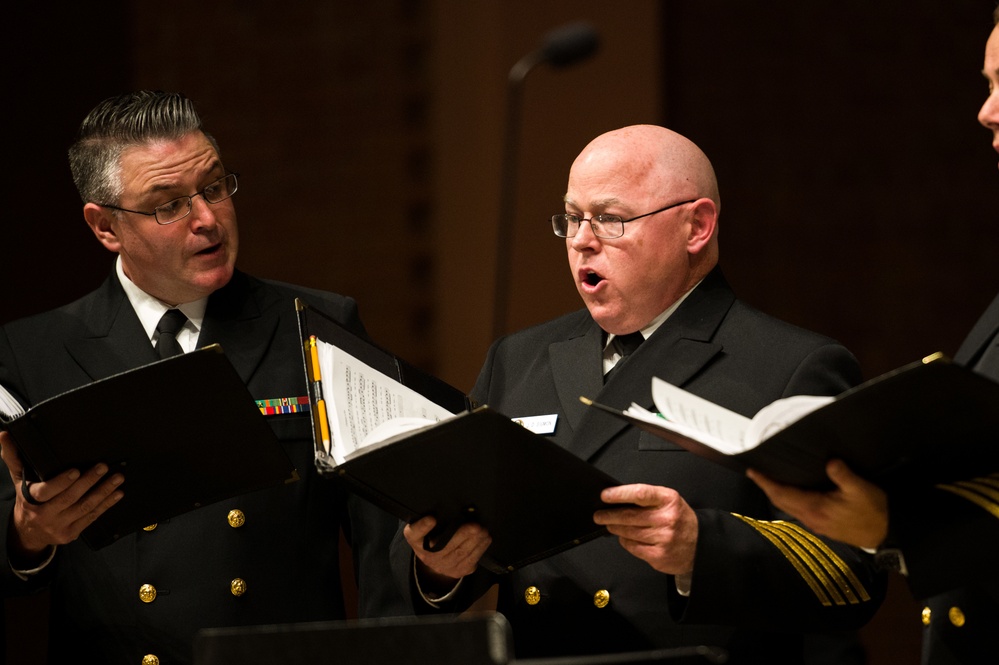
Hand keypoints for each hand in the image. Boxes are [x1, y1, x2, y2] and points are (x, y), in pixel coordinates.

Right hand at [1, 432, 124, 559]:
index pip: (47, 491)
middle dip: (90, 481)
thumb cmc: (27, 501)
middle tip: (104, 467)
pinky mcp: (71, 533)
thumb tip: (5, 435)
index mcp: (31, 500)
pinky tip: (117, 494)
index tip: (76, 470)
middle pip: (70, 498)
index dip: (62, 482)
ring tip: (117, 478)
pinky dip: (106, 505)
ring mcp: (59, 526)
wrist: (28, 534)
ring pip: (84, 508)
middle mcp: (44, 515)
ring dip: (103, 492)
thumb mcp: (18, 480)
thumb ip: (14, 457)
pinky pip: (91, 518)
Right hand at [403, 516, 490, 582]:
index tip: (432, 518)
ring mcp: (443, 566)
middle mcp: (427, 556)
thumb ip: (433, 517)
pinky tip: (485, 539)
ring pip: (460, 554)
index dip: (422, 527)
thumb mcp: (425, 527)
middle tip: (474, 526)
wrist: (436, 560)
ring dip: (475, 542)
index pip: (414, 534)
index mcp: (415, 540)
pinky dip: (480, 548)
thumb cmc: (432, 535)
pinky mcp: (458, 571)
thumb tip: (452, 504)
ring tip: (483, 531)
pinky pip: (471, 561)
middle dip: (462, 536)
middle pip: (444, 547)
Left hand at [594, 484, 698, 574]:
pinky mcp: (659, 556)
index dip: (620, 494)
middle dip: (609, 515)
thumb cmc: (679, 519)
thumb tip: (617, 500)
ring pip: (629, 532)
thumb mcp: (669, 501)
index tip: (605, 495)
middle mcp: (667, 518)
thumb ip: (647, 499)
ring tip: (610, 525)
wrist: (700, 544)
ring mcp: (664, 538)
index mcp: (669, 500)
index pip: (640, 493)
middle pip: (630, 516)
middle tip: (599, 515)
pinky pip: (633, 547)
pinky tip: (625, 537)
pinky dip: (625, 541)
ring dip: (615, 528)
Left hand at [747, 459, 887, 548]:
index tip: (752, 471)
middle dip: (767, 487)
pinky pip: (798, 510)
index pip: (782, 494)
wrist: (887, 534)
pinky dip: (789, 499)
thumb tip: (830, 462)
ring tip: (770, 479)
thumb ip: (843, 475)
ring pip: (788, 507)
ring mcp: (815, 524)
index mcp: (815, 508)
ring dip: (777, 494)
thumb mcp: (861, 489)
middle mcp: (811, 518)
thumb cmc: (875, 511)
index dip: (765, 482)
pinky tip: (792, 492)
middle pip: (780, 501)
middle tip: (756, 472)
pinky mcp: (822, 526)